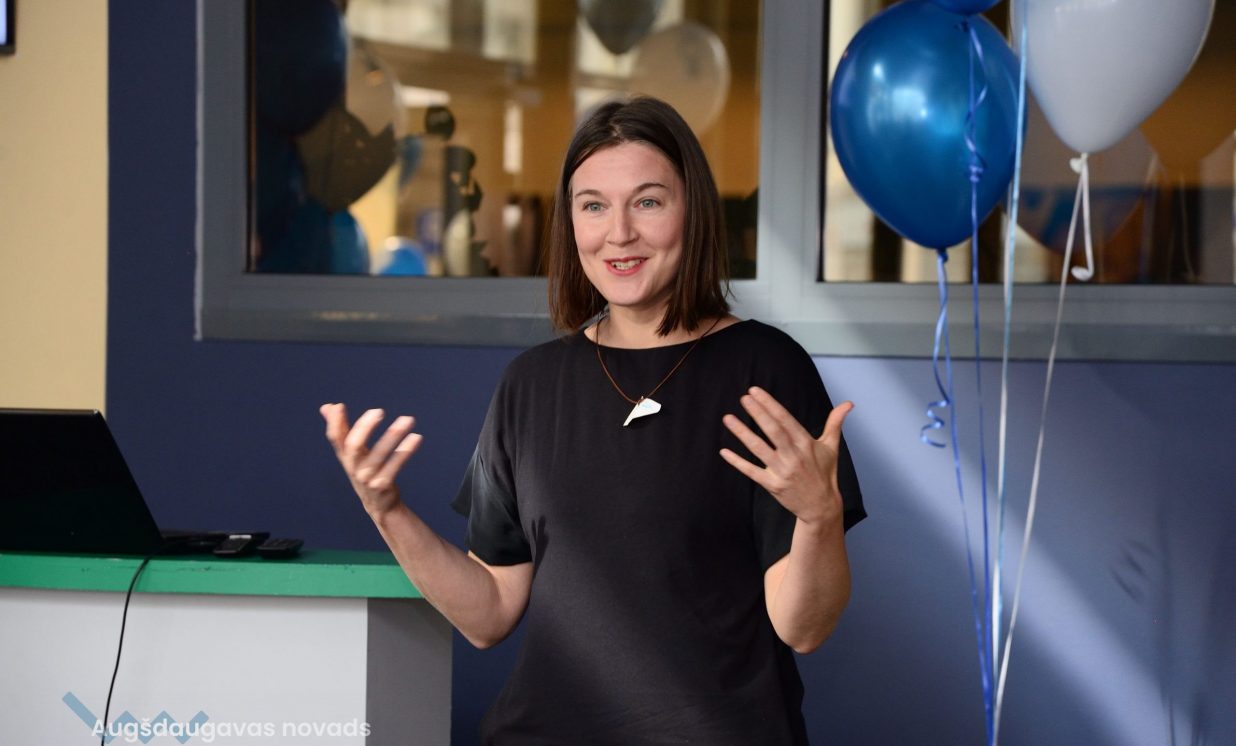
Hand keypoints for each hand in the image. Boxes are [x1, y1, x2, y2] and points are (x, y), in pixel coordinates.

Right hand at [320, 403, 422, 518]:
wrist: (378, 505)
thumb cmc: (364, 471)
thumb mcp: (352, 453)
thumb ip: (342, 430)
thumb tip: (327, 407)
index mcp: (345, 457)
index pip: (335, 438)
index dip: (335, 423)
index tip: (340, 406)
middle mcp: (353, 467)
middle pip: (354, 445)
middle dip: (365, 427)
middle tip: (379, 411)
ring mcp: (367, 477)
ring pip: (379, 454)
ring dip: (393, 435)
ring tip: (407, 419)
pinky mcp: (383, 485)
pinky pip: (395, 466)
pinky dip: (405, 451)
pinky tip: (416, 437)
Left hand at [720, 387, 852, 527]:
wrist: (821, 507)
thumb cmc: (825, 474)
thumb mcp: (831, 447)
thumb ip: (835, 423)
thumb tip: (848, 404)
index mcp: (806, 443)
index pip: (786, 419)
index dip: (770, 404)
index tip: (756, 392)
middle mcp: (794, 456)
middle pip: (773, 431)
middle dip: (758, 413)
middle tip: (744, 398)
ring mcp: (782, 471)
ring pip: (759, 449)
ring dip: (742, 433)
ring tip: (728, 418)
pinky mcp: (773, 485)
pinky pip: (752, 471)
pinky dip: (737, 462)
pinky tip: (724, 451)